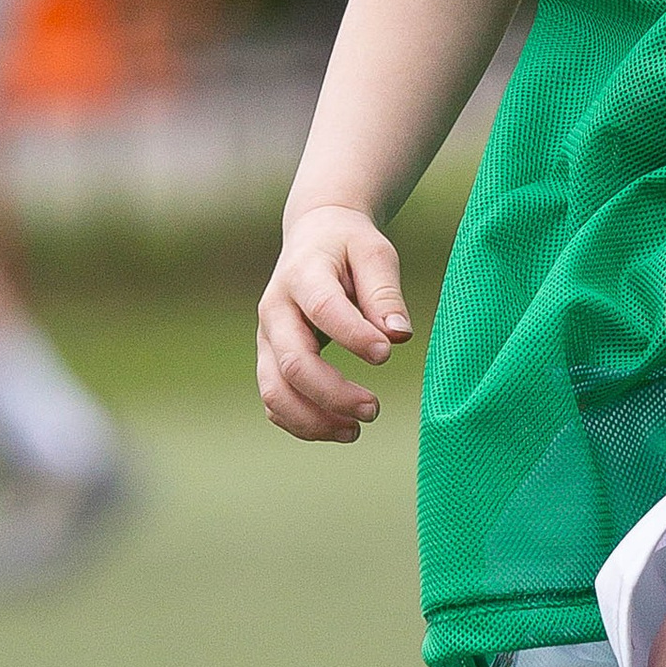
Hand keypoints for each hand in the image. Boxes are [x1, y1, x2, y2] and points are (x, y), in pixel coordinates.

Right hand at [257, 202, 412, 442]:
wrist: (313, 236)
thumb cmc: (349, 246)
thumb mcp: (374, 252)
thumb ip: (385, 292)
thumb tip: (398, 335)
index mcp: (302, 275)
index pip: (323, 309)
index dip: (353, 336)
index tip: (386, 354)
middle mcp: (275, 310)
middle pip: (293, 363)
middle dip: (334, 394)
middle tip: (374, 409)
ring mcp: (267, 339)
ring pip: (275, 392)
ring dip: (313, 420)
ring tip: (355, 431)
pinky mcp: (269, 360)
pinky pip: (275, 402)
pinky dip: (302, 423)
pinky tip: (339, 427)